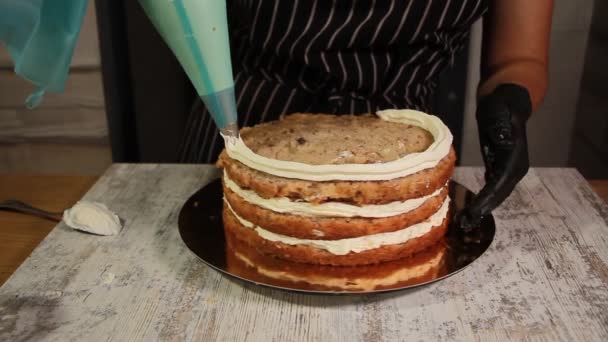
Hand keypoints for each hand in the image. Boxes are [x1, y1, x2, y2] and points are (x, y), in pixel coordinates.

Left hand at [456, 84, 531, 230]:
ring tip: (464, 222)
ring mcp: (509, 169)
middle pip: (499, 194)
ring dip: (482, 208)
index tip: (473, 212)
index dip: (488, 199)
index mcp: (515, 156)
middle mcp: (515, 166)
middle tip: (464, 224)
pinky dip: (481, 199)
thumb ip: (500, 125)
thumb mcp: (498, 109)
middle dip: (483, 209)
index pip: (500, 183)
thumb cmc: (501, 103)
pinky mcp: (500, 168)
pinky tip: (469, 209)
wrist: (508, 100)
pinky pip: (492, 188)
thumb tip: (504, 142)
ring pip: (496, 194)